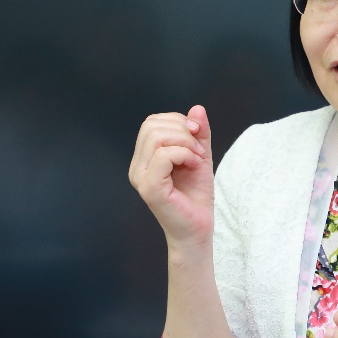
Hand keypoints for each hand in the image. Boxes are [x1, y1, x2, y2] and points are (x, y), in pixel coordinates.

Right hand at [128, 105, 214, 248]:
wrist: (198, 229)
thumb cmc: (196, 198)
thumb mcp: (200, 157)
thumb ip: (199, 134)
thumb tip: (197, 108)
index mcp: (144, 159)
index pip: (152, 123)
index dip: (178, 121)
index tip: (198, 136)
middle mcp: (137, 167)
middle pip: (152, 125)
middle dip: (183, 130)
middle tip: (199, 150)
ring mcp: (140, 177)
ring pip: (157, 137)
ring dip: (186, 142)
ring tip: (197, 158)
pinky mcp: (149, 187)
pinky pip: (164, 155)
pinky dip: (184, 154)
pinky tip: (194, 165)